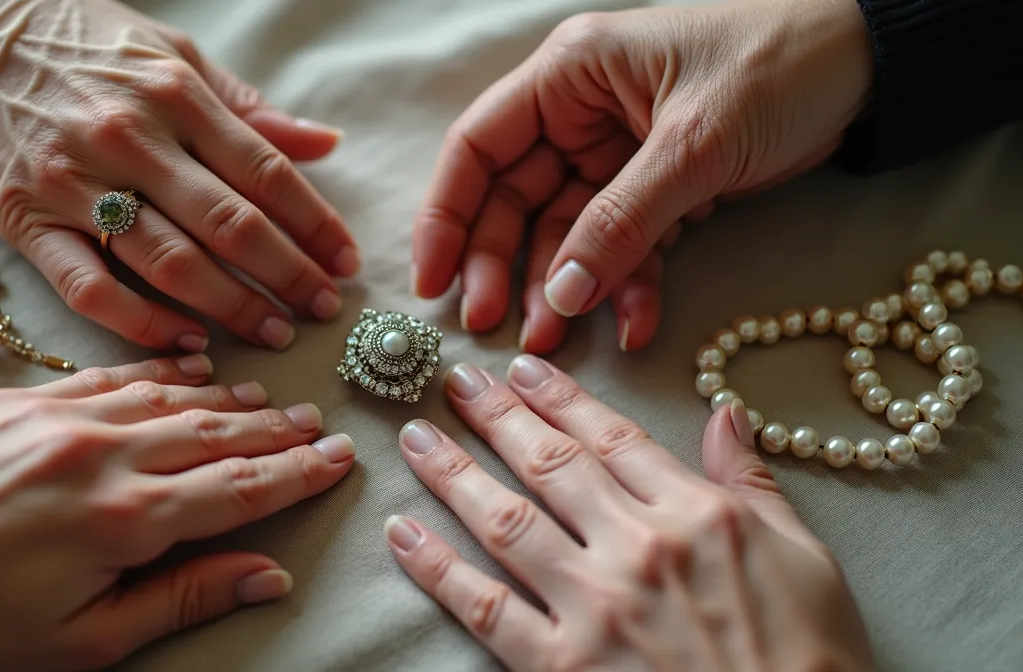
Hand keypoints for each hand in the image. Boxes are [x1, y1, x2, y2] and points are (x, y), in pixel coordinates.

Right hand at [0, 0, 358, 351]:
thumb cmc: (78, 39)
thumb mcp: (172, 52)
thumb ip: (247, 109)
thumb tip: (324, 145)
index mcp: (175, 93)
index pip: (266, 173)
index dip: (315, 226)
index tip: (346, 264)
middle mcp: (130, 137)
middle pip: (229, 226)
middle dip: (287, 277)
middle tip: (322, 312)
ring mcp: (75, 181)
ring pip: (171, 263)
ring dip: (232, 308)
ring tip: (273, 334)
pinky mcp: (25, 218)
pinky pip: (90, 287)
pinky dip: (142, 322)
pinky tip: (186, 341)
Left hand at [0, 355, 355, 670]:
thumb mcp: (86, 641)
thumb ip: (183, 599)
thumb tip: (269, 576)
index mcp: (123, 520)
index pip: (239, 487)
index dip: (296, 473)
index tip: (338, 457)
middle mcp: (99, 454)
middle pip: (215, 431)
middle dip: (274, 429)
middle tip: (317, 423)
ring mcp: (56, 418)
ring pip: (168, 395)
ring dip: (225, 397)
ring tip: (267, 398)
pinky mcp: (17, 401)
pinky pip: (108, 375)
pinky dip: (157, 372)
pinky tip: (187, 369)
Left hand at [386, 356, 872, 670]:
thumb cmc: (811, 660)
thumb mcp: (805, 559)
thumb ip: (752, 483)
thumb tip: (724, 414)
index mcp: (697, 514)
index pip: (613, 439)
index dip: (562, 398)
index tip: (523, 368)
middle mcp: (636, 547)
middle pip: (551, 465)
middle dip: (498, 417)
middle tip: (456, 381)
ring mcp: (593, 606)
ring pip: (505, 519)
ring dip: (453, 473)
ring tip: (416, 438)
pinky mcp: (559, 665)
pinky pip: (482, 606)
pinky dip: (436, 566)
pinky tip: (402, 533)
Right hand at [412, 0, 871, 352]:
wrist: (872, 66)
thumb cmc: (778, 65)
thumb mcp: (692, 144)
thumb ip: (620, 221)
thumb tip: (559, 296)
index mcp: (569, 76)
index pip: (478, 147)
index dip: (446, 216)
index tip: (432, 283)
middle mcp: (580, 114)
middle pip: (514, 199)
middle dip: (505, 265)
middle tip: (498, 327)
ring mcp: (617, 155)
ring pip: (566, 232)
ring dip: (564, 287)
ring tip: (557, 341)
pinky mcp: (659, 188)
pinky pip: (624, 244)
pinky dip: (626, 283)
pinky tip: (632, 322)